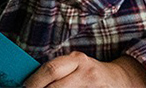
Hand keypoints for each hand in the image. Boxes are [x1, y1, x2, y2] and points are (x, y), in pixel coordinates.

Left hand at [24, 53, 145, 87]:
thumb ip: (58, 71)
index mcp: (77, 60)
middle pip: (56, 84)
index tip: (24, 87)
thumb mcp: (76, 66)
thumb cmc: (90, 73)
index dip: (35, 80)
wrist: (121, 80)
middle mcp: (86, 71)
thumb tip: (32, 80)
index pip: (51, 69)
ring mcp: (94, 85)